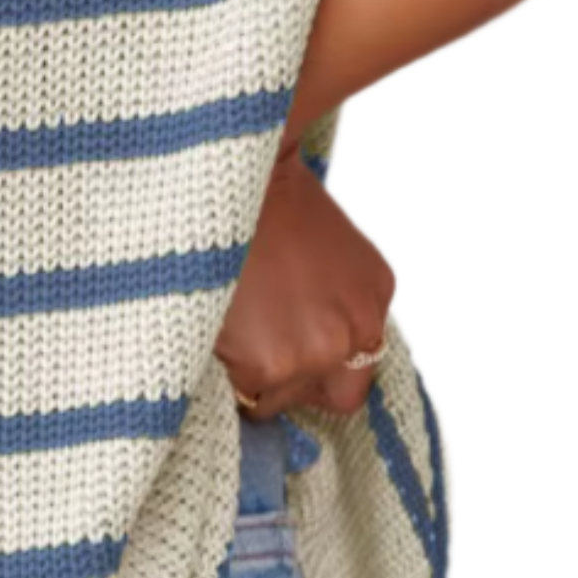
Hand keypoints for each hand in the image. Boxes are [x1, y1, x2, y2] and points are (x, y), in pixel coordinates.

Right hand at [214, 151, 395, 420]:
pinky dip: (216, 370)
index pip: (352, 378)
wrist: (232, 180)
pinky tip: (207, 328)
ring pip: (271, 398)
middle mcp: (351, 335)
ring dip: (245, 374)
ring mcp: (313, 353)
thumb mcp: (330, 248)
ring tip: (222, 326)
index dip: (314, 373)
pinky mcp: (268, 366)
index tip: (281, 359)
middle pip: (317, 393)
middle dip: (284, 381)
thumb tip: (305, 342)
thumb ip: (333, 305)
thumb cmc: (266, 200)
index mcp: (371, 303)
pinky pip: (237, 392)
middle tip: (249, 349)